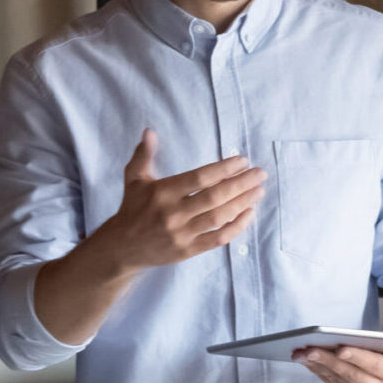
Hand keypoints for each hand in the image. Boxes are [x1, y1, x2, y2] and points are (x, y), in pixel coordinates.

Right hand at [88, 129, 264, 272]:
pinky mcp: (188, 250)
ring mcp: (182, 234)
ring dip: (243, 203)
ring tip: (259, 191)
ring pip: (220, 217)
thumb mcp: (134, 179)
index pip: (200, 178)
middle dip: (241, 184)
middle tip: (260, 174)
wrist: (122, 247)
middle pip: (214, 197)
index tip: (242, 161)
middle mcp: (173, 213)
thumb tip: (149, 131)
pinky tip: (250, 214)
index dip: (224, 169)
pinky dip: (237, 227)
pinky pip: (218, 238)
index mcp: (163, 193)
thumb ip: (143, 155)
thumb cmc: (132, 208)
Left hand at [294, 296, 382, 382]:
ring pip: (338, 380)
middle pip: (352, 375)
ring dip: (318, 367)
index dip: (357, 357)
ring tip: (300, 353)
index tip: (339, 348)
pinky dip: (318, 371)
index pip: (375, 365)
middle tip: (309, 349)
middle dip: (329, 361)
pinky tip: (306, 359)